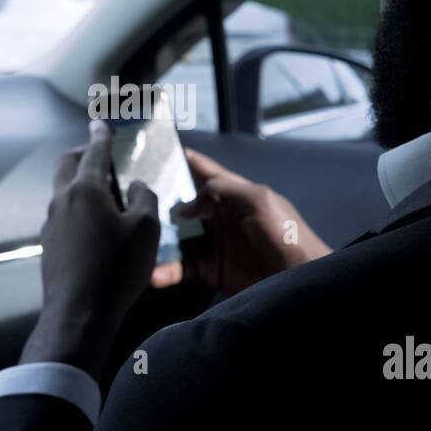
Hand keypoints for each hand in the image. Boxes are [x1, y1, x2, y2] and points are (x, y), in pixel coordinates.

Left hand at [21, 120, 160, 379]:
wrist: (78, 314)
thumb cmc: (116, 268)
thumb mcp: (146, 230)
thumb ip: (144, 199)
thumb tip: (136, 187)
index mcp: (85, 188)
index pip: (93, 151)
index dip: (101, 136)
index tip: (100, 124)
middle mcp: (62, 200)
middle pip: (67, 164)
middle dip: (82, 154)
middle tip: (100, 155)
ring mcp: (50, 224)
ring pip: (62, 191)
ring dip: (80, 184)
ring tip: (104, 195)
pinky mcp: (48, 246)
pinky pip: (63, 215)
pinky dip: (77, 209)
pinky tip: (94, 228)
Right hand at [151, 149, 330, 294]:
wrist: (298, 280)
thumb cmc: (287, 234)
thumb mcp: (259, 200)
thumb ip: (225, 189)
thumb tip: (189, 201)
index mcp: (233, 193)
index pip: (204, 171)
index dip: (182, 159)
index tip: (155, 150)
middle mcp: (219, 215)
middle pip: (182, 203)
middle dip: (159, 200)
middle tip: (131, 198)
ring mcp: (213, 243)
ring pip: (176, 236)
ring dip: (158, 239)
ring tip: (138, 239)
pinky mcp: (210, 269)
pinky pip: (181, 267)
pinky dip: (166, 270)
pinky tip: (154, 274)